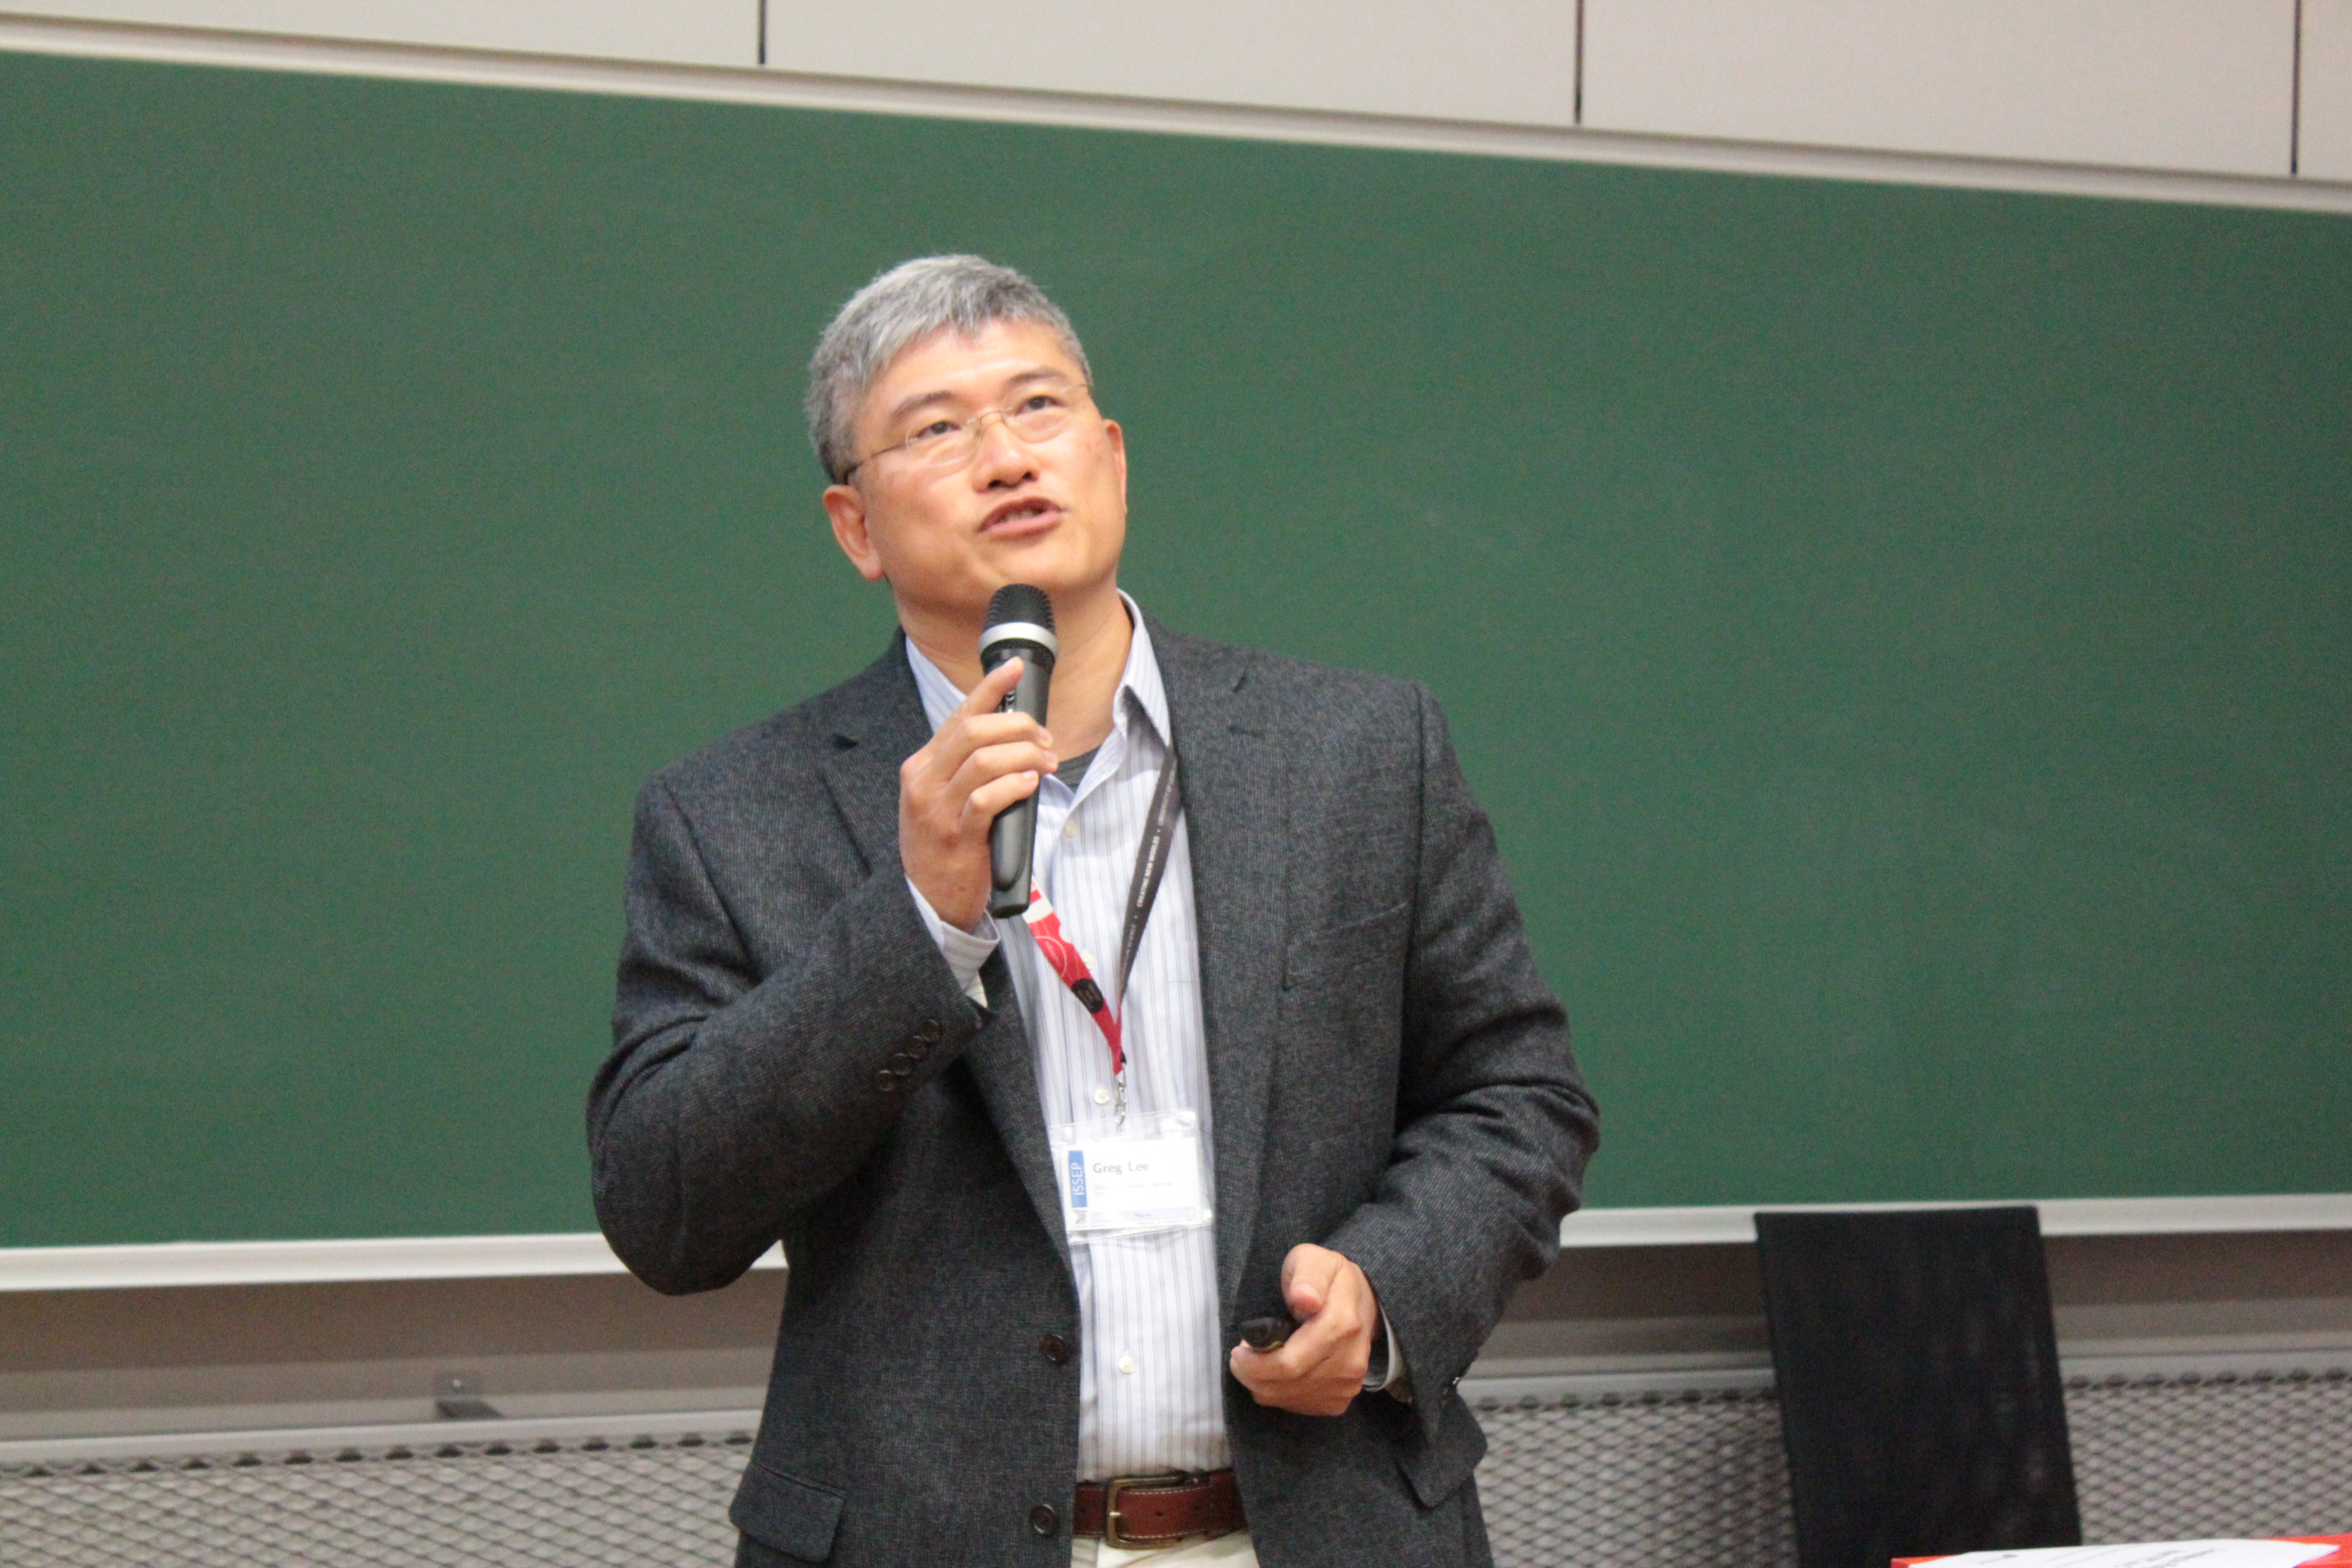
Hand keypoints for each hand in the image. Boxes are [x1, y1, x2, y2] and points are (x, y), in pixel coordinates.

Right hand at [899, 657, 1054, 930]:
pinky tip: (1029, 784)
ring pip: (983, 760)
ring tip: (1046, 763)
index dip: (990, 688)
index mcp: (922, 765)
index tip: (1016, 668)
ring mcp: (937, 810)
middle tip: (1045, 739)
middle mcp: (924, 781)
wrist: (925, 901)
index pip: (959, 715)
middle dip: (1018, 726)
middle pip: (973, 731)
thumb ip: (967, 767)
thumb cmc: (945, 845)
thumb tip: (1012, 735)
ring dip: (1023, 754)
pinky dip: (1013, 785)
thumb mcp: (943, 798)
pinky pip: (987, 799)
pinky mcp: (957, 837)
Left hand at [1228, 1244, 1377, 1416]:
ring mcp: (1348, 1385)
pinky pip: (1300, 1407)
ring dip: (1263, 1385)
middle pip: (1286, 1385)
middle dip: (1253, 1375)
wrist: (1363, 1301)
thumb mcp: (1314, 1260)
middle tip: (1240, 1357)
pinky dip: (1279, 1394)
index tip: (1239, 1349)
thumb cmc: (1328, 1278)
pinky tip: (1276, 1374)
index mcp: (1341, 1326)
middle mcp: (1349, 1362)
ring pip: (1290, 1399)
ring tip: (1258, 1361)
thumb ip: (1307, 1276)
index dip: (1255, 1364)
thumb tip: (1305, 1299)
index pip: (1289, 1363)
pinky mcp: (1341, 1399)